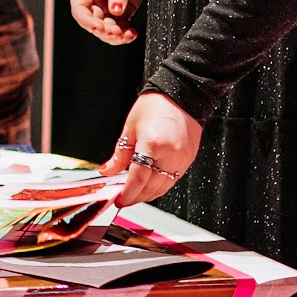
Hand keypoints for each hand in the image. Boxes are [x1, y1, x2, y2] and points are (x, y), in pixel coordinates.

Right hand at [69, 0, 149, 45]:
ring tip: (128, 35)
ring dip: (114, 35)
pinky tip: (132, 33)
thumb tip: (116, 11)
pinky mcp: (123, 8)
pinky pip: (119, 26)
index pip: (78, 7)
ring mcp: (108, 4)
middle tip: (118, 33)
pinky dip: (124, 32)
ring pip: (105, 27)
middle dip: (104, 31)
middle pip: (92, 21)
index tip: (99, 28)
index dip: (86, 21)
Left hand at [98, 93, 202, 207]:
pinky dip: (159, 187)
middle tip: (123, 200)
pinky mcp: (188, 161)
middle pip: (151, 187)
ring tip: (134, 195)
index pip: (138, 179)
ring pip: (163, 188)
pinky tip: (149, 187)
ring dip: (147, 195)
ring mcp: (181, 160)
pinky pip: (173, 181)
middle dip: (135, 197)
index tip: (118, 200)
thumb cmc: (155, 106)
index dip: (127, 193)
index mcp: (152, 145)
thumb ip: (119, 154)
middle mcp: (170, 156)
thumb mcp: (130, 128)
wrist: (181, 95)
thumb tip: (108, 170)